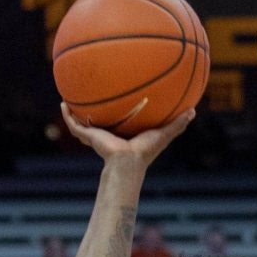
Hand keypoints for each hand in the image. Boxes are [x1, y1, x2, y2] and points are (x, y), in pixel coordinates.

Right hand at [61, 103, 194, 167]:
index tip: (118, 98)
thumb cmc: (145, 152)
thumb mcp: (163, 134)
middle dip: (94, 110)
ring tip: (68, 98)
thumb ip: (177, 124)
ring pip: (82, 124)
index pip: (120, 121)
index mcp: (123, 134)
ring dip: (75, 113)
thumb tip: (194, 111)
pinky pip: (74, 125)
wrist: (128, 163)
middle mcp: (108, 134)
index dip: (119, 110)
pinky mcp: (89, 137)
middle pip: (99, 121)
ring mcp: (96, 136)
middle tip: (92, 94)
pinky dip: (67, 115)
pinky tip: (63, 103)